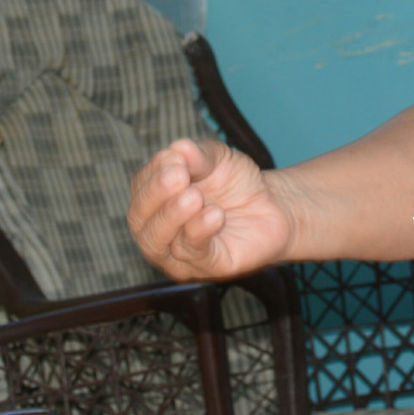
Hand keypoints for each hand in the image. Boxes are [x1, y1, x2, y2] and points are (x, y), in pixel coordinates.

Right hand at [128, 138, 296, 280]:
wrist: (274, 207)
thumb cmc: (236, 183)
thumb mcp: (220, 159)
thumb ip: (200, 155)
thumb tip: (179, 148)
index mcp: (156, 201)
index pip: (140, 188)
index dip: (153, 172)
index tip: (175, 157)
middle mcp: (159, 230)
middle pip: (140, 218)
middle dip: (156, 195)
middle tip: (178, 176)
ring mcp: (178, 254)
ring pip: (158, 242)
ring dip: (173, 216)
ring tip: (194, 196)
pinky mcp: (206, 266)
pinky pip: (194, 253)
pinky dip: (200, 232)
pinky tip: (215, 214)